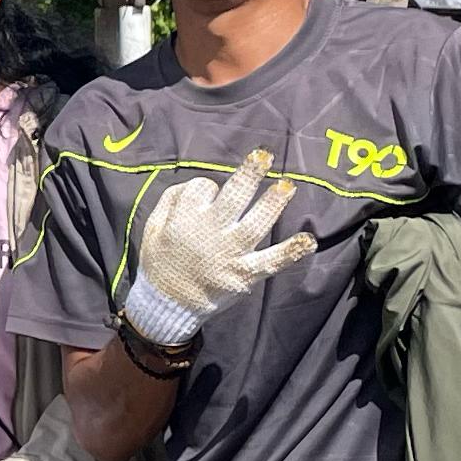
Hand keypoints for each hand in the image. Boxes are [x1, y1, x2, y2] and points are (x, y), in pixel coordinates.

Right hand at [120, 149, 316, 347]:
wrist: (167, 305)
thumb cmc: (161, 262)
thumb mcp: (152, 227)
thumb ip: (171, 201)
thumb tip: (196, 184)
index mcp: (186, 218)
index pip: (203, 188)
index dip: (206, 188)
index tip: (208, 195)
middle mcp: (210, 231)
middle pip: (234, 196)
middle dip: (250, 173)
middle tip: (265, 156)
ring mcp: (230, 253)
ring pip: (256, 223)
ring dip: (273, 203)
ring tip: (287, 186)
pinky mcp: (243, 274)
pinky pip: (270, 262)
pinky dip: (290, 252)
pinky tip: (308, 241)